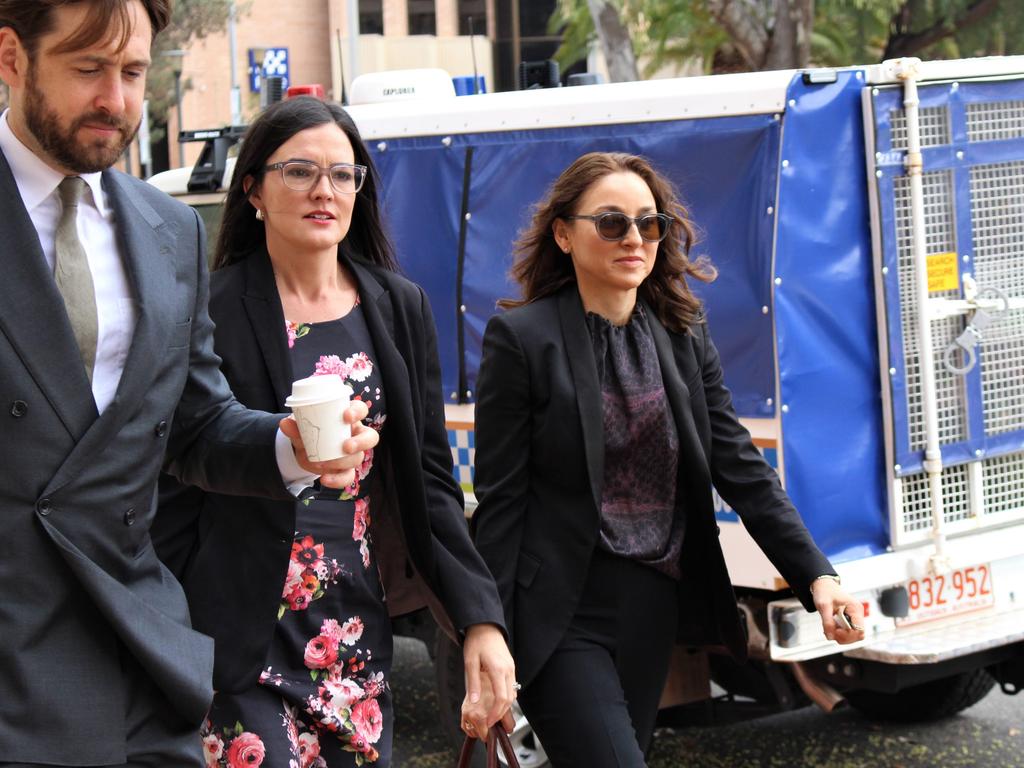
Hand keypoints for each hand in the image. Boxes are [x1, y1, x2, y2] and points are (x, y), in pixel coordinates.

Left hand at [280, 400, 378, 488]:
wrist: (305, 451)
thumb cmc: (310, 432)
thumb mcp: (302, 428)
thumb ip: (295, 427)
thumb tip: (284, 423)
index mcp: (347, 418)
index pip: (361, 409)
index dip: (357, 412)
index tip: (346, 416)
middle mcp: (355, 435)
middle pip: (370, 437)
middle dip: (360, 442)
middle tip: (346, 446)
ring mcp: (353, 454)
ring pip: (358, 458)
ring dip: (341, 462)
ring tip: (322, 464)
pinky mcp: (346, 470)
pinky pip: (348, 477)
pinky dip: (337, 480)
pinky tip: (324, 479)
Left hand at [460, 623, 515, 738]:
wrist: (485, 626)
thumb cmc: (476, 642)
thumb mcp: (470, 662)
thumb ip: (473, 683)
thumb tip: (474, 702)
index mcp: (498, 669)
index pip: (502, 698)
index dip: (496, 713)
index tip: (489, 722)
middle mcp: (508, 670)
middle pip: (510, 699)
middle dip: (501, 714)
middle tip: (490, 723)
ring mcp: (511, 668)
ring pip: (513, 694)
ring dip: (504, 706)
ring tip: (493, 715)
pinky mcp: (511, 667)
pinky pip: (512, 686)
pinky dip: (506, 697)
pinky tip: (497, 701)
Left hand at [811, 578, 865, 643]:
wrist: (824, 586)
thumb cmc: (825, 592)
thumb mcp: (823, 606)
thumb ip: (827, 622)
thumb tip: (830, 637)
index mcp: (855, 608)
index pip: (859, 630)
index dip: (848, 635)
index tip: (835, 631)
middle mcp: (858, 614)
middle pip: (858, 635)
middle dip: (843, 637)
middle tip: (830, 631)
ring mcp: (854, 618)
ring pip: (853, 636)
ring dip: (840, 637)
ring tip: (829, 628)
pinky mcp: (849, 621)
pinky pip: (848, 633)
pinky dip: (839, 635)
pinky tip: (830, 628)